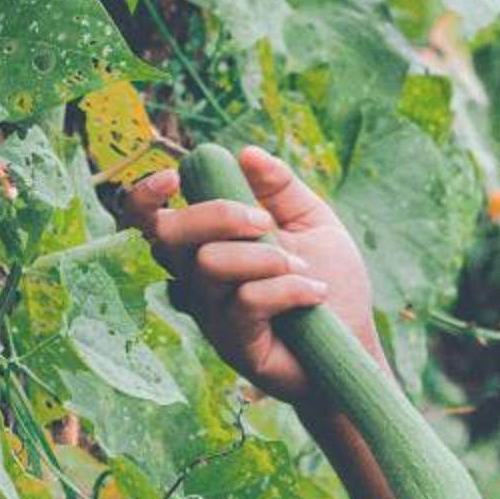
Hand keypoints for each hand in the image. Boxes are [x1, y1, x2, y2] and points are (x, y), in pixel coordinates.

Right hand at [117, 146, 381, 408]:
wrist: (355, 343)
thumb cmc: (330, 279)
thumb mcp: (311, 221)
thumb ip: (279, 187)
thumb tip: (246, 153)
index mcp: (206, 246)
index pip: (149, 222)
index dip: (144, 198)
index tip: (174, 178)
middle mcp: (197, 281)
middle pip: (167, 237)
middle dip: (217, 215)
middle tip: (264, 222)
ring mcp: (212, 316)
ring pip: (209, 266)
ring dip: (264, 256)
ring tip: (303, 267)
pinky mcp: (235, 345)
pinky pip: (247, 301)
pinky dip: (290, 288)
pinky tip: (316, 293)